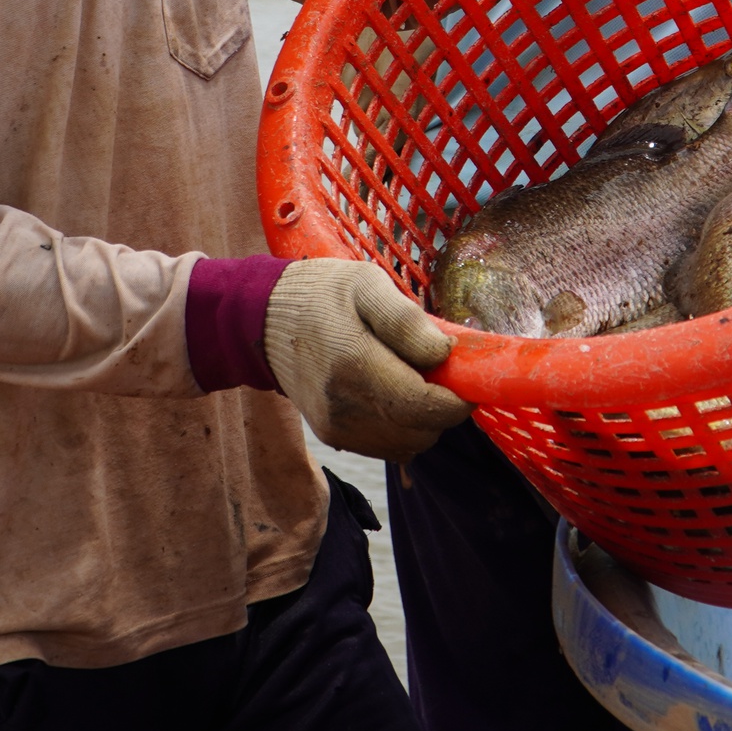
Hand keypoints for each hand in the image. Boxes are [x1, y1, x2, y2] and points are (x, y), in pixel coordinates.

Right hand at [263, 261, 470, 462]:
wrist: (264, 321)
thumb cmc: (322, 294)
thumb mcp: (366, 284)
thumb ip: (407, 321)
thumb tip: (445, 354)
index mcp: (355, 365)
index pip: (426, 407)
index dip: (458, 399)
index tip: (467, 377)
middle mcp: (344, 407)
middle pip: (423, 431)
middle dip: (443, 406)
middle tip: (438, 371)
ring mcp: (337, 428)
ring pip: (409, 444)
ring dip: (423, 419)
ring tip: (411, 378)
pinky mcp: (333, 436)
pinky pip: (388, 446)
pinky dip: (402, 426)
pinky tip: (391, 392)